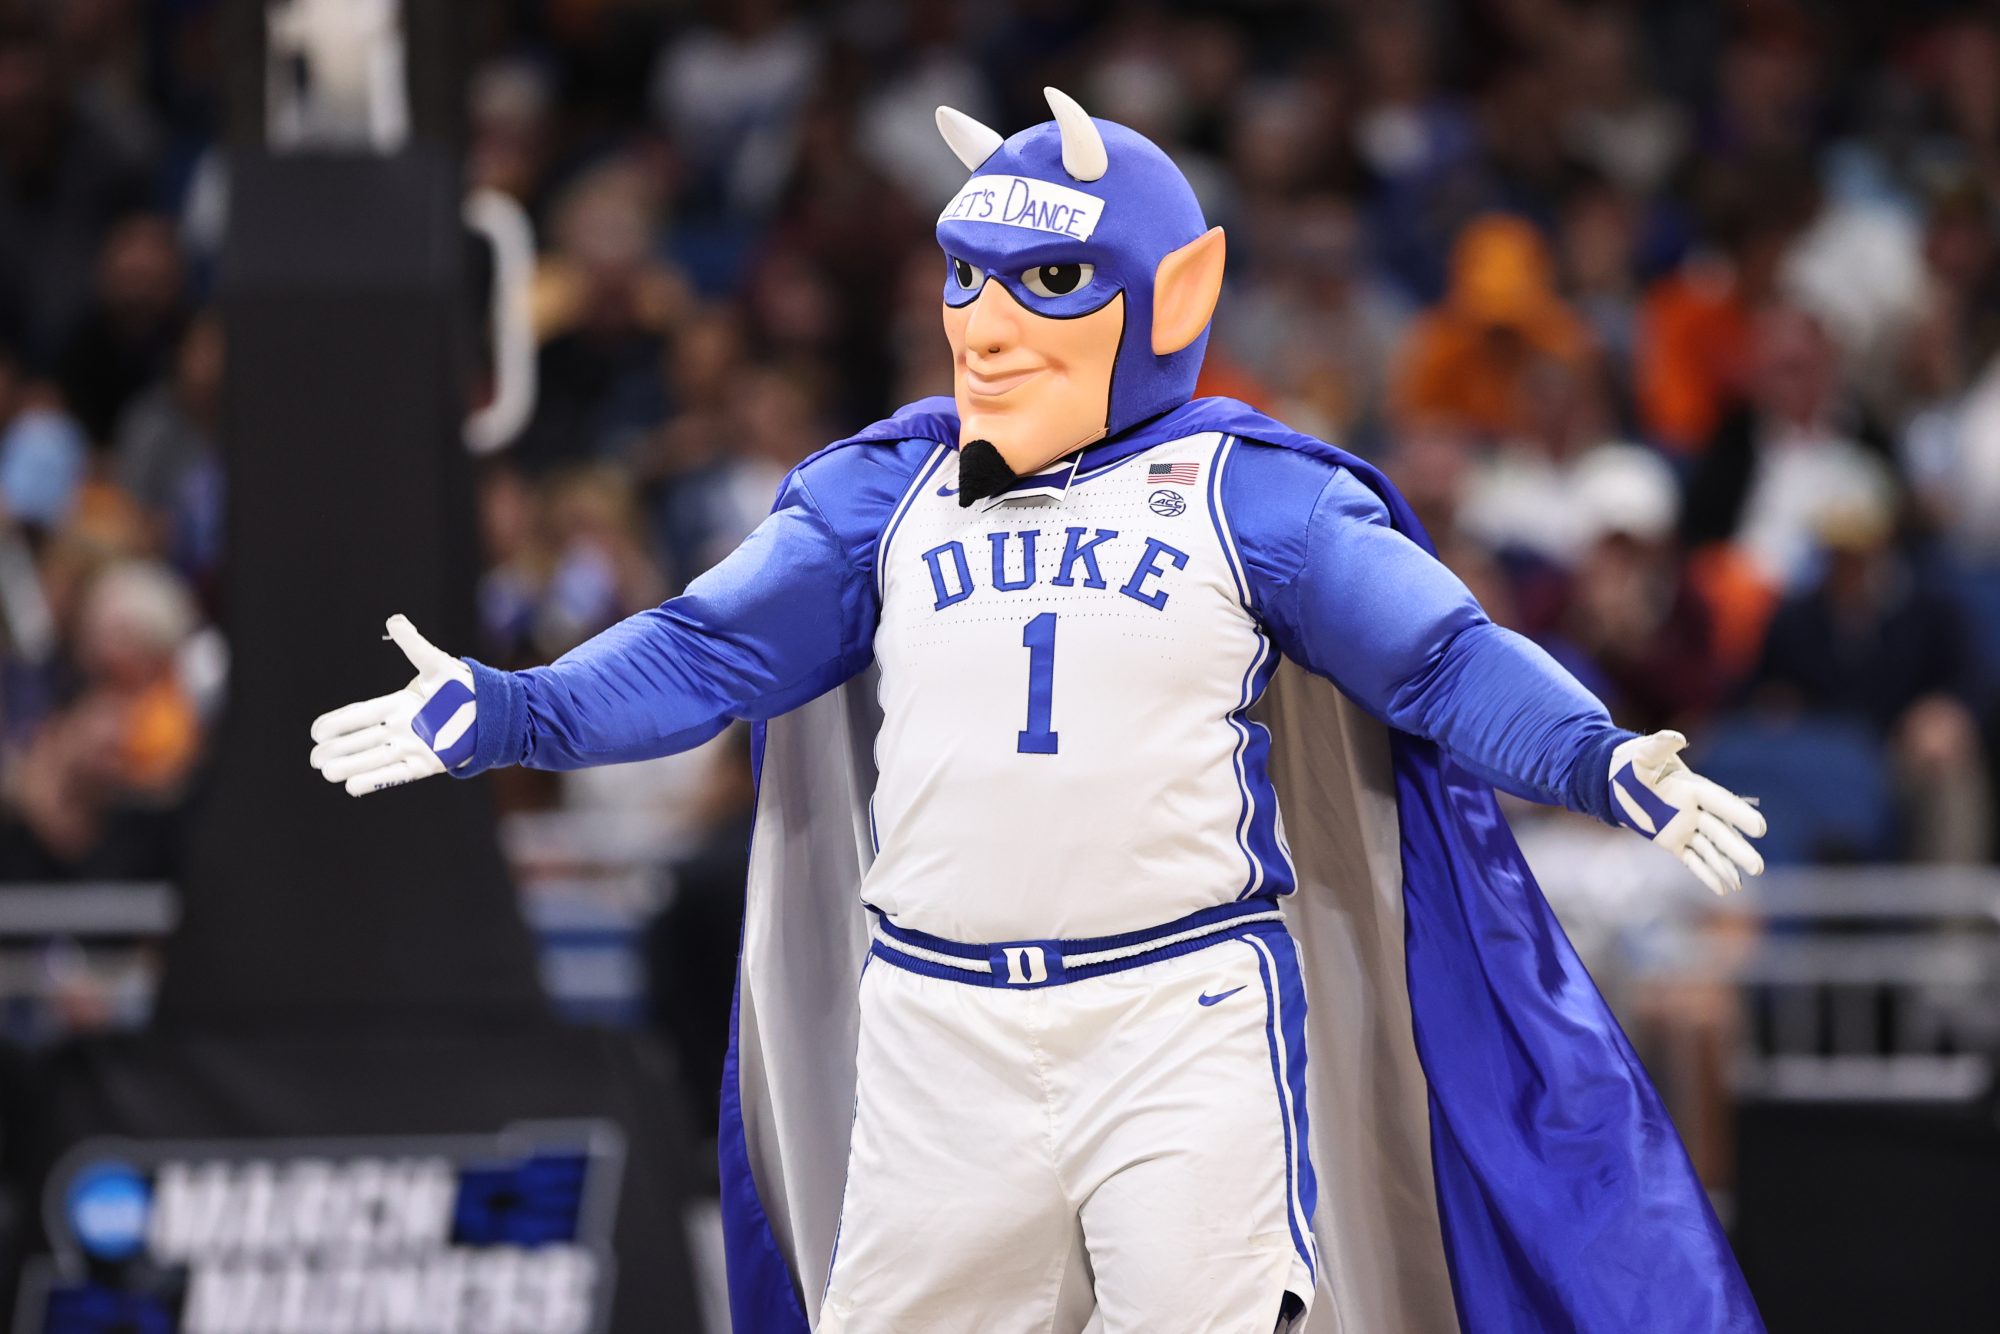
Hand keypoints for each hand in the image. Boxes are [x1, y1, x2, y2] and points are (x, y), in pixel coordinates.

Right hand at [309, 615, 476, 795]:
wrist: (491, 711)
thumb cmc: (462, 685)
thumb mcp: (436, 664)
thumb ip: (414, 645)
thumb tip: (395, 620)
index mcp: (397, 704)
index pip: (359, 713)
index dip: (337, 722)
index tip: (316, 731)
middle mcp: (400, 727)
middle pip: (360, 740)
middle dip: (336, 748)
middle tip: (314, 758)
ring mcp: (411, 746)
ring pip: (373, 758)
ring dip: (349, 765)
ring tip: (326, 772)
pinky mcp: (425, 764)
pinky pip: (395, 775)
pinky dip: (374, 780)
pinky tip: (351, 787)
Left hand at [1608, 730, 1766, 894]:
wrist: (1617, 780)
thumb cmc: (1633, 763)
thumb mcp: (1644, 754)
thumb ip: (1660, 746)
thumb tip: (1677, 737)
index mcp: (1694, 788)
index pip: (1721, 803)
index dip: (1739, 815)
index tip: (1759, 828)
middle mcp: (1696, 810)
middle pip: (1721, 832)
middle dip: (1738, 850)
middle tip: (1757, 867)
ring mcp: (1686, 828)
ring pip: (1711, 850)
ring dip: (1726, 866)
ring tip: (1742, 883)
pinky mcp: (1674, 842)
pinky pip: (1693, 860)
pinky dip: (1707, 874)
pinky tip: (1724, 889)